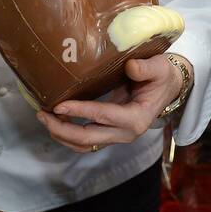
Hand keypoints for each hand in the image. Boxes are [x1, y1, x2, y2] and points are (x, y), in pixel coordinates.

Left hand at [37, 55, 189, 152]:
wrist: (168, 88)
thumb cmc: (162, 76)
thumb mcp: (159, 67)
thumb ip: (146, 68)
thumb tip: (130, 67)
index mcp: (137, 118)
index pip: (103, 116)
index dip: (80, 112)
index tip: (59, 106)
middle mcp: (126, 133)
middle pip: (88, 139)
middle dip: (62, 129)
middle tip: (42, 114)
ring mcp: (117, 136)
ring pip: (85, 145)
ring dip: (62, 135)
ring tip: (44, 118)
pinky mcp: (110, 134)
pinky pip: (86, 141)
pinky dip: (68, 135)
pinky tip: (56, 121)